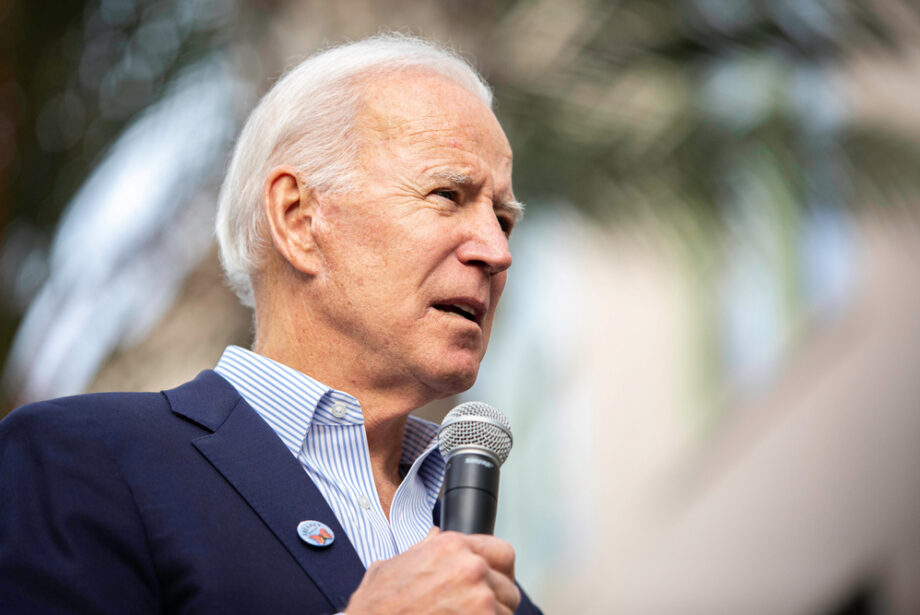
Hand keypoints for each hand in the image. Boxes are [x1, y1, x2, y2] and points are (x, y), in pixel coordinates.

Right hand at [344, 527, 520, 614]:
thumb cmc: (376, 607)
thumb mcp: (391, 567)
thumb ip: (421, 548)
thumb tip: (434, 535)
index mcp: (452, 547)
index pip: (501, 553)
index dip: (497, 571)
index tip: (492, 584)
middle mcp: (471, 568)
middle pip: (509, 586)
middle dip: (497, 601)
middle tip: (478, 610)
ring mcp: (480, 599)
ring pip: (506, 612)